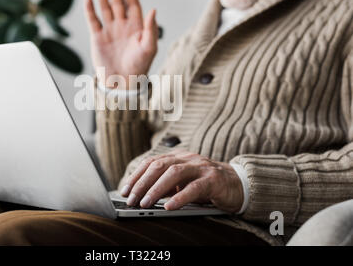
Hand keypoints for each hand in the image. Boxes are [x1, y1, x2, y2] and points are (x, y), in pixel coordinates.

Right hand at [84, 0, 158, 88]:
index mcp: (136, 27)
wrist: (122, 82)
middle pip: (118, 3)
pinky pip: (93, 20)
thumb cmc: (139, 67)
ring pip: (105, 9)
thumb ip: (151, 29)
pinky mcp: (97, 37)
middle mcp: (122, 26)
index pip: (133, 4)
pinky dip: (90, 10)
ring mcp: (109, 31)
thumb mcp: (149, 48)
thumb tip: (153, 10)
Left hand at [120, 150, 243, 212]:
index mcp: (178, 157)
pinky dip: (179, 197)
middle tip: (131, 199)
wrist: (238, 184)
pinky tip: (169, 206)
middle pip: (159, 165)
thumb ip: (167, 185)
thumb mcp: (183, 183)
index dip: (136, 176)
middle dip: (142, 183)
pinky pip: (194, 188)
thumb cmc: (206, 185)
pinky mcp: (213, 180)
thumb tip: (142, 196)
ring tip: (145, 203)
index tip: (125, 190)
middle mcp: (188, 159)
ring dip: (156, 189)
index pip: (152, 162)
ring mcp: (201, 167)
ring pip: (174, 173)